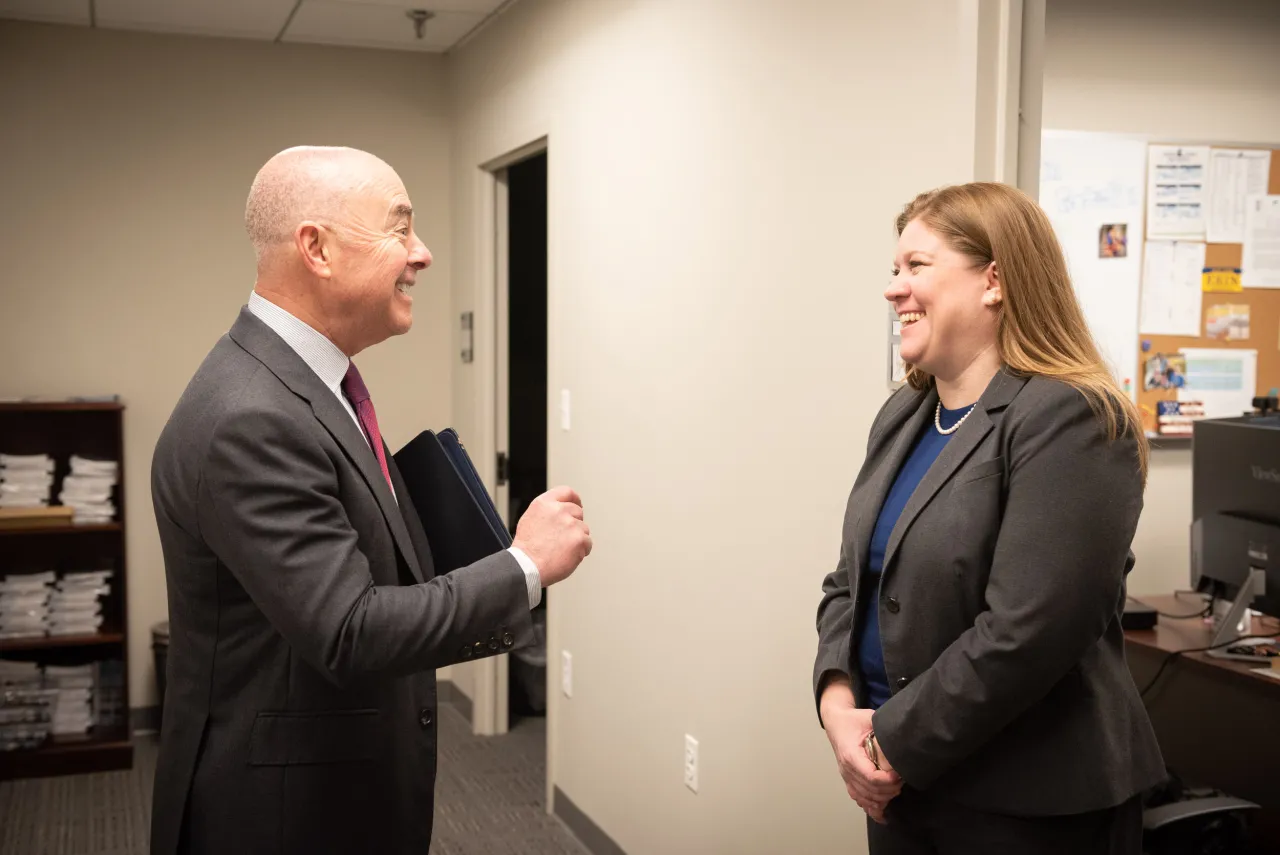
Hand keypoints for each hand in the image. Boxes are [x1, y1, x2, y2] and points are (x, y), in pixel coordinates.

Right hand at [512, 486, 591, 586]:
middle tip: (563, 538)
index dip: (575, 499)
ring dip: (577, 539)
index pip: (567, 492)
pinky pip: (588, 543)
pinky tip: (567, 556)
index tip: (578, 505)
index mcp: (544, 503)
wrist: (527, 566)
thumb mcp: (530, 519)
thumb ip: (547, 511)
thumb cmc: (526, 549)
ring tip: (561, 550)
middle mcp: (558, 510)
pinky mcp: (579, 539)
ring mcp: (570, 524)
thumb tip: (560, 511)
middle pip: (578, 512)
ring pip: (584, 529)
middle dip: (574, 524)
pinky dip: (581, 551)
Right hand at [820, 681, 901, 822]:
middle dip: (890, 789)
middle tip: (903, 780)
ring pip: (865, 799)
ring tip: (896, 789)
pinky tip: (884, 814)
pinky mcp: (849, 781)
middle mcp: (846, 770)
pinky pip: (860, 800)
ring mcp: (847, 778)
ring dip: (883, 799)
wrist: (836, 723)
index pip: (870, 777)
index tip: (899, 774)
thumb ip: (884, 729)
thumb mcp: (869, 718)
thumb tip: (903, 736)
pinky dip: (872, 809)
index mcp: (851, 755)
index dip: (887, 780)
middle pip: (870, 791)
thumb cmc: (853, 720)